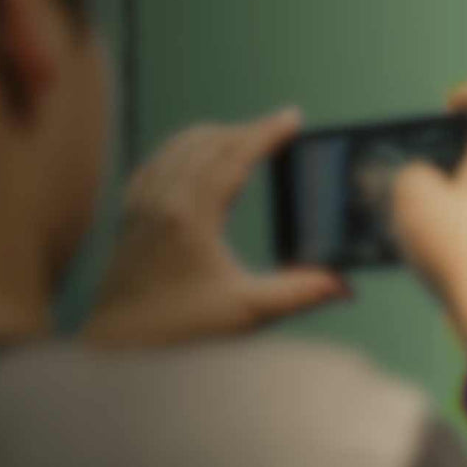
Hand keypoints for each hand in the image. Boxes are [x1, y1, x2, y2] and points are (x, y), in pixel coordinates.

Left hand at [85, 109, 348, 345]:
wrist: (120, 349)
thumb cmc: (181, 331)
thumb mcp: (248, 313)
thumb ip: (300, 292)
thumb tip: (346, 285)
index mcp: (191, 216)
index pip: (234, 157)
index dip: (266, 133)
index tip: (293, 117)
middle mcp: (162, 201)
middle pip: (207, 143)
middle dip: (245, 130)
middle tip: (279, 128)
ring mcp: (141, 206)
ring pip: (178, 147)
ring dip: (215, 135)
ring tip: (245, 137)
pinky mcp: (129, 217)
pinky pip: (156, 162)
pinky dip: (182, 148)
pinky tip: (194, 156)